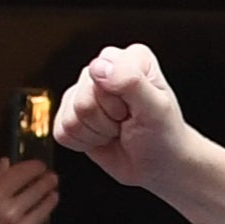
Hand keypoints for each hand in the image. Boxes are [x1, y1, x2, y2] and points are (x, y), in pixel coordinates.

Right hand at [54, 44, 194, 192]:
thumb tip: (98, 66)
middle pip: (82, 100)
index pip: (99, 76)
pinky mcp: (71, 113)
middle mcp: (104, 68)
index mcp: (129, 58)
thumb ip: (130, 81)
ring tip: (118, 130)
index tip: (137, 110)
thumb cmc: (163, 136)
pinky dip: (84, 143)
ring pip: (70, 118)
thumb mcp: (156, 109)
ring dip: (97, 134)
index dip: (116, 102)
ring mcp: (84, 90)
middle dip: (107, 121)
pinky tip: (104, 138)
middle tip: (127, 123)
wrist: (160, 165)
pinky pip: (61, 131)